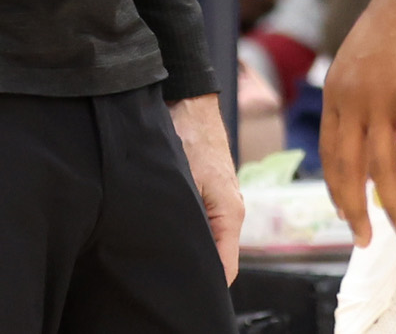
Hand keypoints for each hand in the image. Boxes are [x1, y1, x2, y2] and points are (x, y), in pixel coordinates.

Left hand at [169, 93, 242, 281]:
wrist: (190, 103)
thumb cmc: (189, 137)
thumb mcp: (184, 183)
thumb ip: (190, 222)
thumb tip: (183, 253)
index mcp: (231, 213)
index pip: (226, 268)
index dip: (208, 285)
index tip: (187, 292)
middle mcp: (231, 211)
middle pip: (219, 257)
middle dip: (197, 269)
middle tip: (167, 276)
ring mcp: (222, 202)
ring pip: (210, 240)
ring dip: (193, 249)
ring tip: (164, 254)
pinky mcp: (211, 194)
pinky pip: (205, 224)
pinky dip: (191, 232)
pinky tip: (167, 231)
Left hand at [322, 0, 395, 245]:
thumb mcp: (361, 60)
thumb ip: (360, 95)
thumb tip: (373, 128)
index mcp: (336, 92)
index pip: (330, 153)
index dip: (337, 187)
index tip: (346, 212)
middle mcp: (351, 102)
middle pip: (348, 170)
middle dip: (356, 211)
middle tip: (365, 240)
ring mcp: (380, 103)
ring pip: (381, 170)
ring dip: (394, 208)